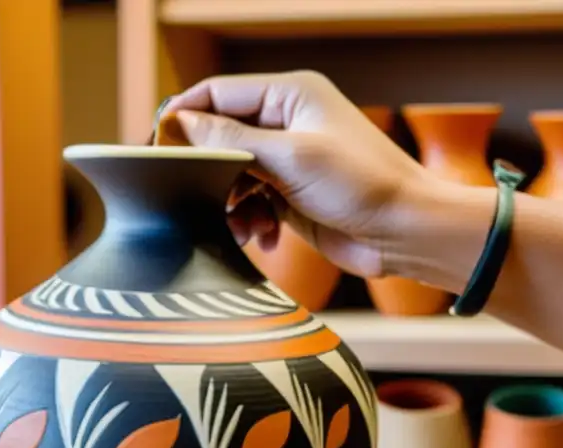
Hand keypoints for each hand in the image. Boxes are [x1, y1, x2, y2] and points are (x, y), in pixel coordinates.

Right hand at [163, 71, 432, 277]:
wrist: (406, 232)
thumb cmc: (363, 184)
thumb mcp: (291, 158)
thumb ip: (232, 139)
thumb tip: (183, 123)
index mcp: (290, 96)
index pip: (218, 94)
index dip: (185, 117)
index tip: (156, 145)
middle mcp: (288, 124)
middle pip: (221, 137)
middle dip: (207, 169)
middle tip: (192, 196)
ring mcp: (290, 162)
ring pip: (233, 176)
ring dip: (229, 203)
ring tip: (241, 224)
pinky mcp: (293, 197)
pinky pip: (252, 204)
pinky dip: (250, 221)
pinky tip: (263, 237)